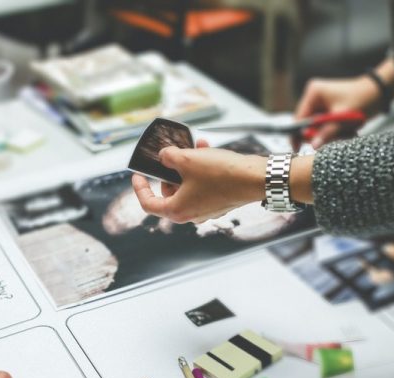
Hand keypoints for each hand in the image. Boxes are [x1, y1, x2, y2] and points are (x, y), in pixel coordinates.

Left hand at [133, 142, 266, 223]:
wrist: (254, 179)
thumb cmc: (221, 175)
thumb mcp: (187, 160)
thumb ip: (168, 157)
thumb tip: (164, 156)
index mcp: (177, 211)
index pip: (148, 204)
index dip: (140, 188)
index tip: (138, 175)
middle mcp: (191, 215)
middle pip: (169, 193)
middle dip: (169, 171)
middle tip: (171, 155)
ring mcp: (206, 210)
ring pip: (188, 186)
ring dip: (188, 166)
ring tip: (194, 147)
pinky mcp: (219, 202)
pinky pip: (203, 186)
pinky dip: (201, 170)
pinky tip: (206, 151)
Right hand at [294, 77, 380, 147]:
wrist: (377, 92)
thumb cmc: (362, 99)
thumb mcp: (343, 118)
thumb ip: (327, 132)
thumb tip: (313, 145)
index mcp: (313, 93)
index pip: (299, 118)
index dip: (297, 134)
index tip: (297, 148)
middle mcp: (313, 96)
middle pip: (306, 123)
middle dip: (317, 134)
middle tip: (332, 139)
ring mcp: (320, 102)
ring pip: (316, 126)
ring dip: (327, 133)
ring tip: (344, 133)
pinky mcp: (326, 108)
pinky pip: (323, 125)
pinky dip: (332, 131)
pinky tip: (344, 130)